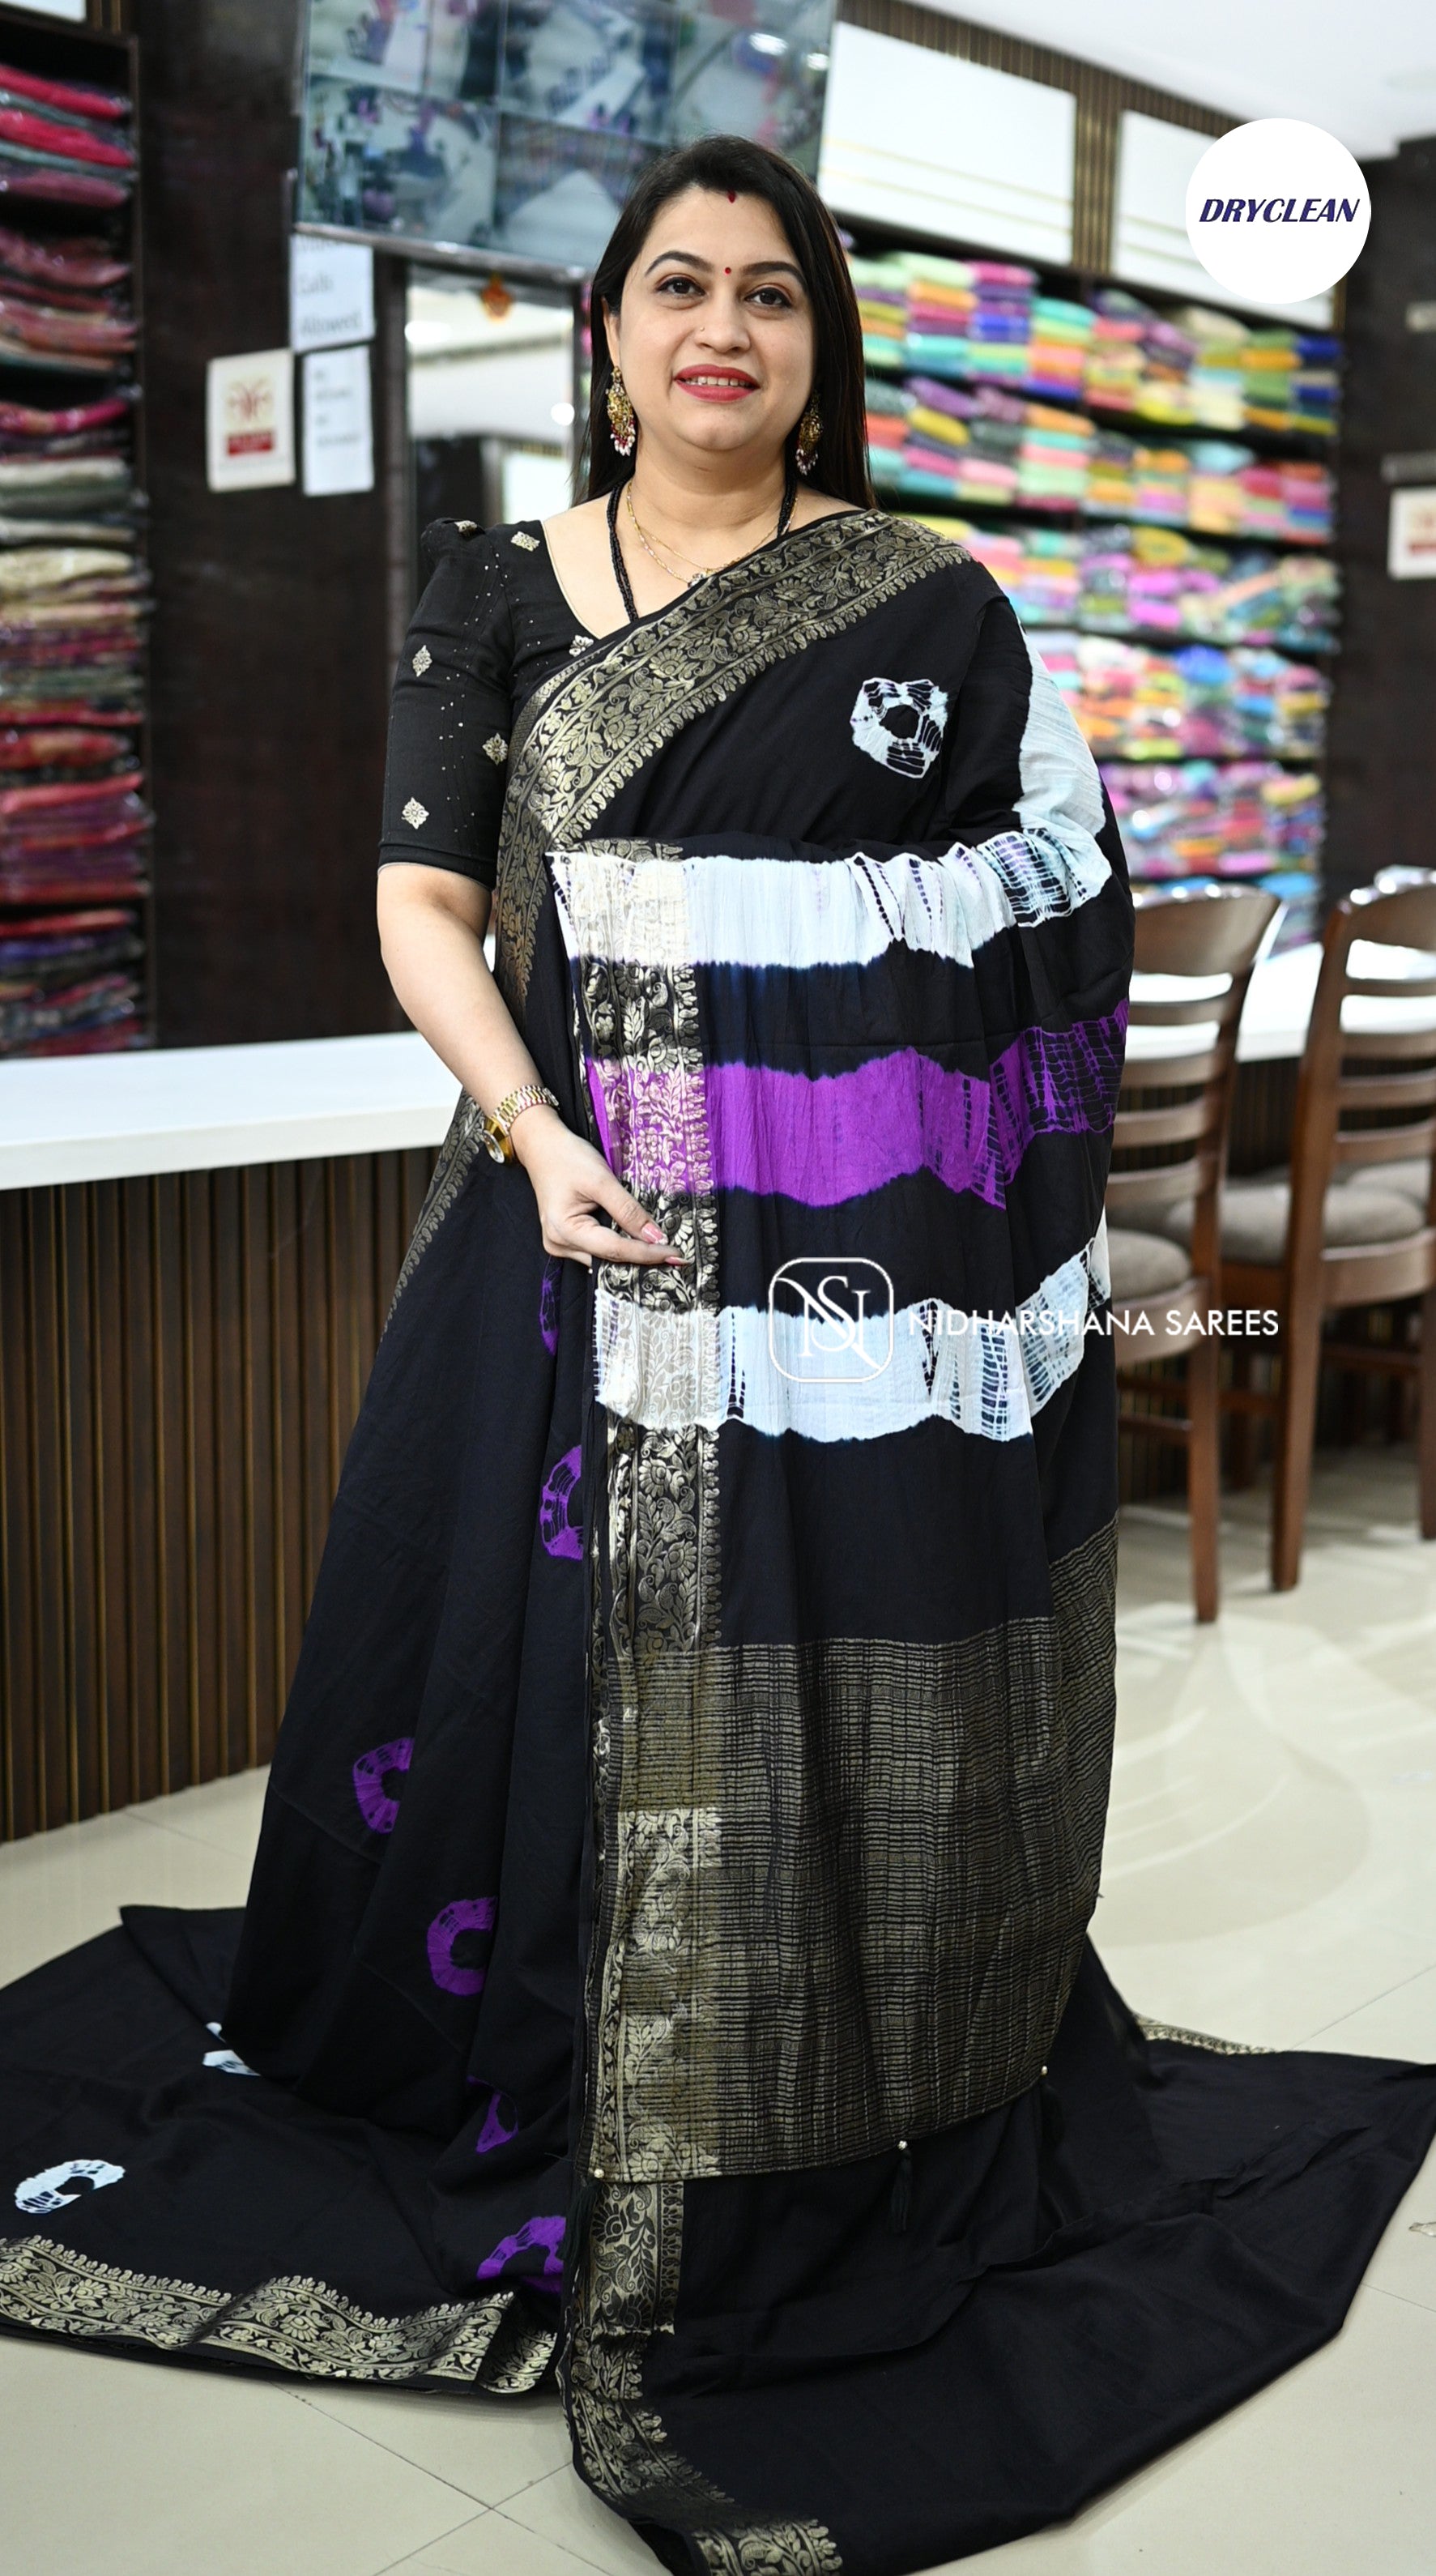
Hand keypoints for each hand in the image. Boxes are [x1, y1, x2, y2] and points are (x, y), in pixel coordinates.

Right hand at [509, 1104, 690, 1270]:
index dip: (648, 1254)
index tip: (676, 1256)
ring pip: (604, 1260)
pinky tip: (639, 1245)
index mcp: (565, 1231)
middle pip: (609, 1261)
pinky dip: (618, 1249)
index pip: (615, 1250)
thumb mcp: (602, 1180)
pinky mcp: (566, 1240)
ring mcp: (560, 1245)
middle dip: (641, 1260)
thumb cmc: (568, 1158)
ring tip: (661, 1254)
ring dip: (631, 1256)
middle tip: (674, 1260)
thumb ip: (628, 1211)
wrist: (542, 1146)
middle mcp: (560, 1245)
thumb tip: (656, 1236)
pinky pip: (597, 1252)